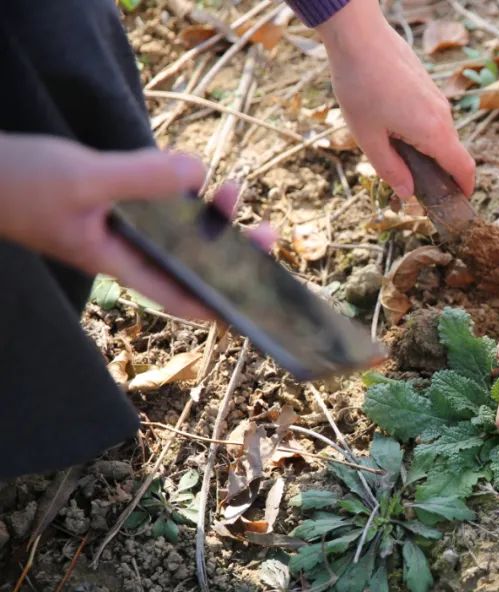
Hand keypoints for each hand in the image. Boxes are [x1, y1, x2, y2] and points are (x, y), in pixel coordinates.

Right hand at [0, 133, 273, 319]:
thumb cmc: (16, 183)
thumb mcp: (84, 178)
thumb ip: (139, 178)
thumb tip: (198, 174)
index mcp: (119, 261)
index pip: (180, 297)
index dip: (223, 305)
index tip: (261, 297)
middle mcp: (123, 250)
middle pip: (189, 261)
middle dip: (231, 250)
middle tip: (267, 231)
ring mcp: (115, 228)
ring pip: (175, 230)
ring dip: (207, 215)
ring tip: (233, 188)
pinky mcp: (108, 204)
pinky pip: (154, 204)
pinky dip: (175, 192)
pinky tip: (188, 172)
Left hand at [317, 0, 474, 197]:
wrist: (359, 36)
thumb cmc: (360, 85)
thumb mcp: (368, 137)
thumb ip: (390, 169)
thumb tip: (407, 194)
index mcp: (433, 132)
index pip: (464, 168)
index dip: (465, 189)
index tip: (456, 202)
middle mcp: (442, 115)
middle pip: (451, 154)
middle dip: (438, 173)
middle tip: (411, 184)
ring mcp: (437, 98)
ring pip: (440, 134)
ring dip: (425, 150)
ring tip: (391, 149)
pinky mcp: (427, 86)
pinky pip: (431, 117)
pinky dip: (420, 130)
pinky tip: (389, 124)